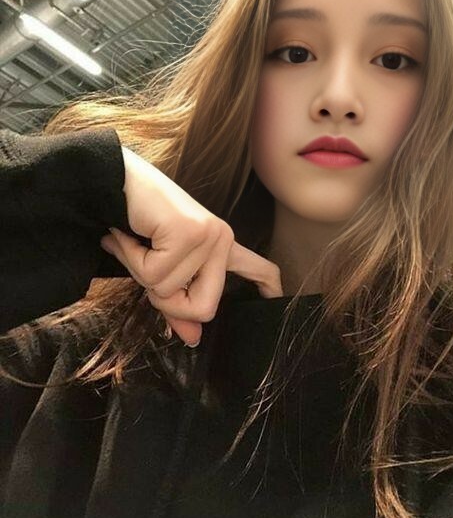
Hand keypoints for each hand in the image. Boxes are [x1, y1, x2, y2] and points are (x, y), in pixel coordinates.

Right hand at [100, 146, 282, 345]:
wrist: (112, 178)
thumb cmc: (136, 221)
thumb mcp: (159, 267)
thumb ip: (176, 301)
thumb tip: (192, 339)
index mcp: (220, 245)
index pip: (257, 268)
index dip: (267, 285)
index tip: (276, 297)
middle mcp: (222, 239)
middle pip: (205, 308)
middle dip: (167, 302)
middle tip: (147, 270)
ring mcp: (208, 235)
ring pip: (170, 292)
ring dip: (140, 272)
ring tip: (134, 241)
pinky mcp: (188, 232)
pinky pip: (156, 274)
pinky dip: (132, 259)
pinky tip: (127, 235)